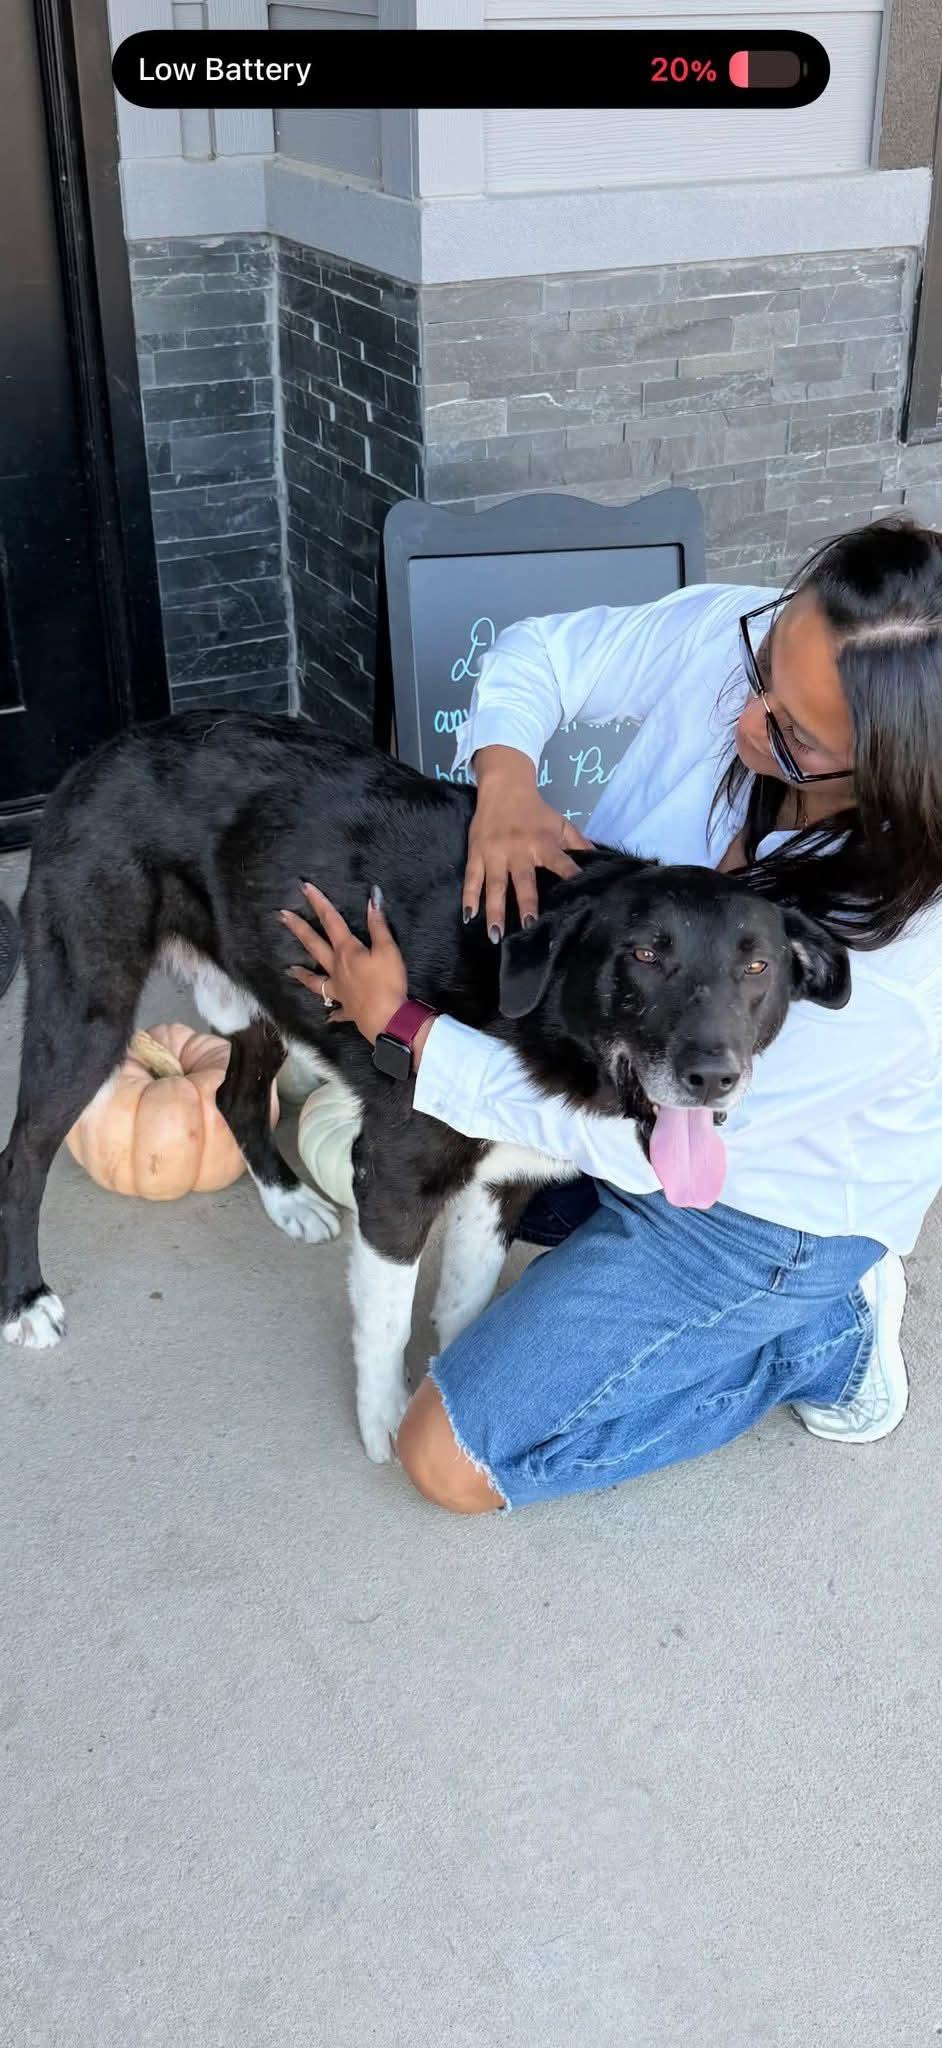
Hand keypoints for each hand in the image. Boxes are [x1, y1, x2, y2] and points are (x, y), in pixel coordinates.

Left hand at [278, 883, 407, 1045]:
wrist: (386, 1018)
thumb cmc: (387, 982)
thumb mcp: (387, 949)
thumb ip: (378, 925)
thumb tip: (372, 897)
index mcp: (346, 951)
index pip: (331, 920)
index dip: (318, 902)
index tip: (303, 887)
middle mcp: (336, 968)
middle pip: (314, 945)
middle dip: (299, 928)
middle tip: (282, 916)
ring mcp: (338, 990)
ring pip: (315, 980)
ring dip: (302, 974)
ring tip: (290, 970)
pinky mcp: (346, 1008)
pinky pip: (336, 1009)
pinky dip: (332, 1011)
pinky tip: (328, 1015)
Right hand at [464, 745, 593, 939]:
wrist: (504, 787)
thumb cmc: (536, 811)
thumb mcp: (560, 823)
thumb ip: (579, 843)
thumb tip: (600, 861)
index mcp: (542, 843)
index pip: (560, 863)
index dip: (569, 876)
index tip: (576, 897)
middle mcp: (518, 849)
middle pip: (522, 880)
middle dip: (525, 903)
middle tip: (527, 927)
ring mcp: (495, 853)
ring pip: (494, 885)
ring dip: (495, 910)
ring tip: (495, 935)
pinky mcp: (477, 852)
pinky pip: (472, 878)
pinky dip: (469, 897)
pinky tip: (468, 916)